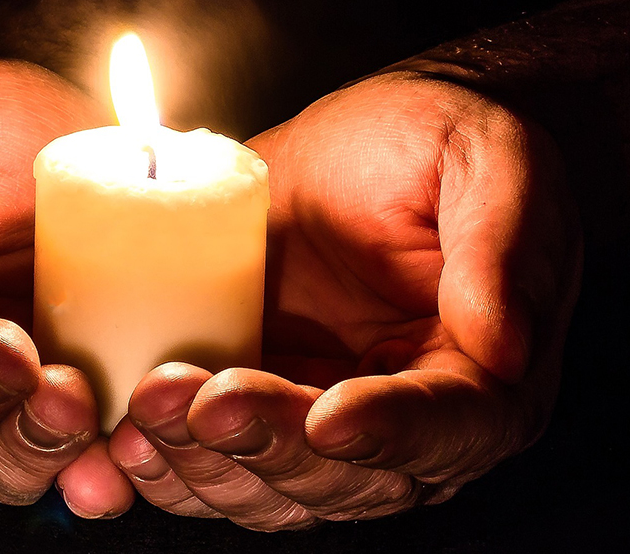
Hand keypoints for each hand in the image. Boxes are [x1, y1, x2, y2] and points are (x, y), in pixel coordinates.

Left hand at [107, 72, 582, 528]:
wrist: (366, 142)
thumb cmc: (437, 143)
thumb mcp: (491, 158)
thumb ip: (502, 242)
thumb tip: (503, 346)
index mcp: (483, 378)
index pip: (449, 430)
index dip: (388, 433)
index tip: (329, 418)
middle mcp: (405, 425)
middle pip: (344, 477)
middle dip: (269, 445)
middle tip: (204, 399)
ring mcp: (321, 424)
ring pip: (270, 488)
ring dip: (205, 463)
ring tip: (148, 409)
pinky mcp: (255, 406)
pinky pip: (214, 463)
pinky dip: (170, 462)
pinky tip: (126, 434)